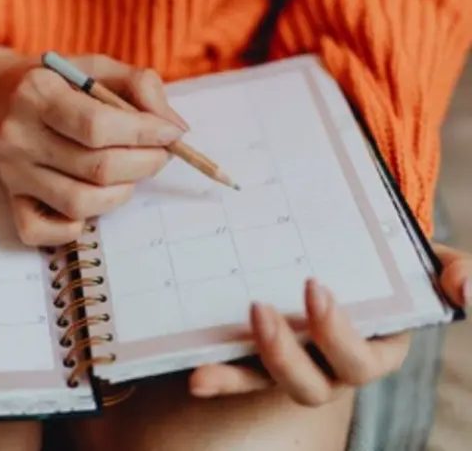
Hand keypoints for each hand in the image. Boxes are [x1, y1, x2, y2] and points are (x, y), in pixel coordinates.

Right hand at [0, 46, 186, 245]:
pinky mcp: (10, 199)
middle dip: (145, 164)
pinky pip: (40, 232)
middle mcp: (20, 136)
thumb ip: (137, 84)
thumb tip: (174, 127)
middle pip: (97, 168)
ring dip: (120, 193)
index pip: (98, 126)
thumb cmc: (52, 82)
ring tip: (129, 174)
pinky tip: (90, 201)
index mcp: (38, 93)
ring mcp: (13, 173)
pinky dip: (72, 228)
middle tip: (159, 154)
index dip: (145, 133)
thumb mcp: (93, 66)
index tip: (171, 133)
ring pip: (79, 203)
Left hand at [188, 243, 469, 405]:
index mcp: (374, 348)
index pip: (361, 357)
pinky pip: (238, 375)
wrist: (345, 256)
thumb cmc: (386, 263)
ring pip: (270, 384)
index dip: (338, 332)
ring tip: (207, 362)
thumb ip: (454, 272)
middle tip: (259, 308)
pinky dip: (218, 377)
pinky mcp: (259, 359)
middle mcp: (332, 366)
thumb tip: (466, 290)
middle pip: (313, 382)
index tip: (314, 286)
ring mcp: (293, 364)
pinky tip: (195, 375)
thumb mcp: (424, 262)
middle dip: (285, 352)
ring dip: (242, 372)